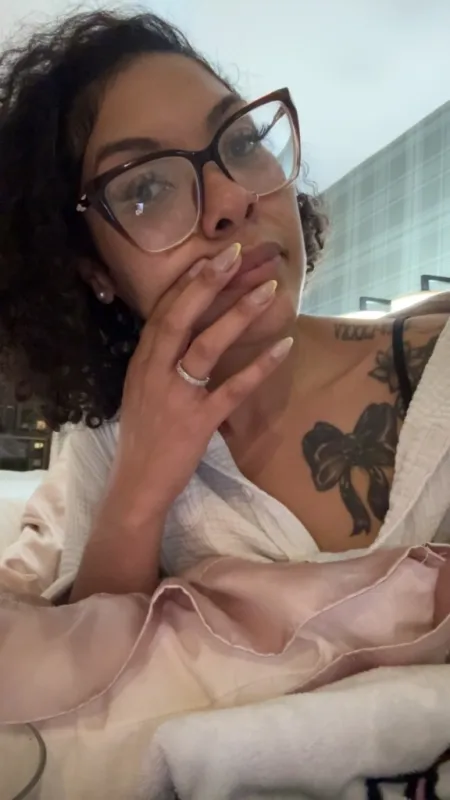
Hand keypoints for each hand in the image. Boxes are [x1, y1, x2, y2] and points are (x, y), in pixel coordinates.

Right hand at [111, 242, 292, 520]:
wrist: (136, 484)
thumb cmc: (144, 436)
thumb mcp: (142, 390)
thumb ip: (160, 359)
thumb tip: (188, 328)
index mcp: (142, 362)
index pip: (164, 311)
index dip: (190, 282)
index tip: (213, 256)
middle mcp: (155, 372)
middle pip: (181, 317)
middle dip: (209, 283)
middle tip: (237, 254)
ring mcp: (177, 397)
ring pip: (207, 346)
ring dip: (238, 314)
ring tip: (269, 290)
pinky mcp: (199, 422)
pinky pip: (233, 389)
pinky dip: (259, 366)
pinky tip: (283, 345)